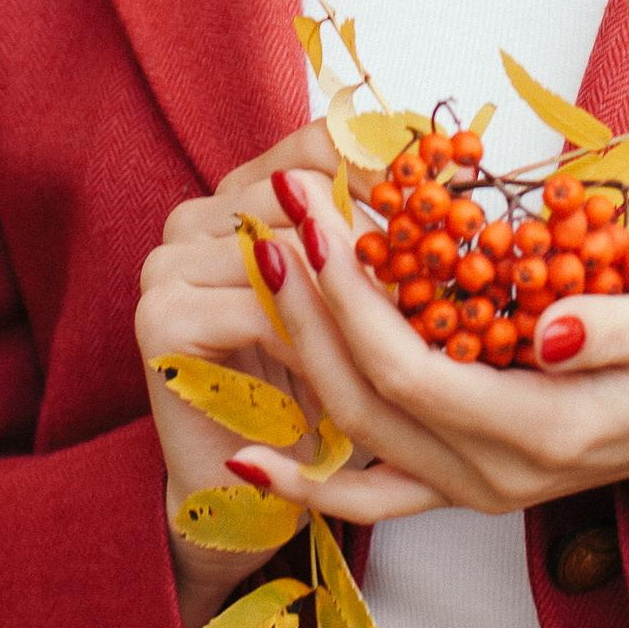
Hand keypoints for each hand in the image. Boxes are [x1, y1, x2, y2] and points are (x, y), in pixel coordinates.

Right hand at [135, 129, 441, 627]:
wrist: (244, 483)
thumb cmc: (313, 387)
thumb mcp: (354, 304)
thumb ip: (380, 239)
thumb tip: (466, 174)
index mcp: (237, 194)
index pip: (316, 144)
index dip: (387, 165)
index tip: (456, 192)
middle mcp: (194, 216)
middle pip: (300, 190)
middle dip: (380, 231)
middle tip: (450, 265)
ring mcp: (167, 264)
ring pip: (285, 250)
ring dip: (355, 291)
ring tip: (419, 325)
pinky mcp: (162, 318)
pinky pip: (258, 311)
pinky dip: (319, 339)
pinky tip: (366, 370)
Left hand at [232, 174, 628, 526]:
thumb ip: (616, 327)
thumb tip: (544, 329)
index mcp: (543, 430)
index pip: (412, 371)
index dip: (352, 299)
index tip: (318, 219)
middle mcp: (498, 475)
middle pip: (367, 400)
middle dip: (309, 308)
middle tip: (274, 221)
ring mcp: (481, 486)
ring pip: (360, 433)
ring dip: (301, 354)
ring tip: (262, 271)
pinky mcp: (473, 478)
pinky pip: (378, 493)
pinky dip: (314, 480)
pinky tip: (254, 457)